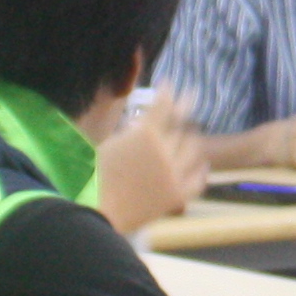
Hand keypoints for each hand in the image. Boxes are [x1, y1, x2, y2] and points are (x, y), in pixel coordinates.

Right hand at [94, 95, 213, 230]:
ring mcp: (174, 173)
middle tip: (187, 103)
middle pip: (182, 125)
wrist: (96, 211)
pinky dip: (201, 170)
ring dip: (192, 138)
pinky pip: (198, 180)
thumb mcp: (108, 145)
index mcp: (145, 134)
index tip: (169, 83)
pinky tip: (202, 165)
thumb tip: (137, 123)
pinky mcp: (177, 195)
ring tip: (192, 133)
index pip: (163, 105)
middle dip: (183, 112)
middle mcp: (165, 151)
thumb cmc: (93, 177)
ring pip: (194, 149)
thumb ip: (128, 131)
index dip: (168, 92)